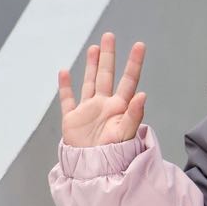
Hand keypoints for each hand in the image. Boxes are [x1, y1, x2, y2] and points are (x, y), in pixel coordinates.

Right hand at [57, 32, 146, 146]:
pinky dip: (65, 87)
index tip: (139, 45)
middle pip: (107, 75)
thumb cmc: (115, 154)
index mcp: (120, 107)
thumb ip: (134, 114)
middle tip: (109, 36)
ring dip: (91, 65)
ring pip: (90, 83)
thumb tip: (142, 95)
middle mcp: (105, 105)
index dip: (134, 63)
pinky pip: (68, 100)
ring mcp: (88, 111)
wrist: (94, 169)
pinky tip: (64, 73)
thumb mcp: (126, 133)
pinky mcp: (73, 119)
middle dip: (108, 56)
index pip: (129, 80)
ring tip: (94, 48)